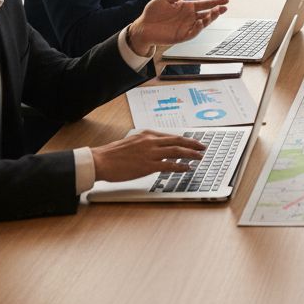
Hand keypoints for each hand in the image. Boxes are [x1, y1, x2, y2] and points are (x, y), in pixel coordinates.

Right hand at [90, 130, 205, 181]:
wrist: (101, 161)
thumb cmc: (112, 155)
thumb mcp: (131, 143)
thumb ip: (145, 144)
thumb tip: (155, 149)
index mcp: (147, 134)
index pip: (170, 136)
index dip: (183, 139)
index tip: (192, 142)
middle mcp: (151, 141)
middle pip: (177, 140)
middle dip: (192, 144)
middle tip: (202, 147)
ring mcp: (150, 153)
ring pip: (177, 151)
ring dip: (191, 154)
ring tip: (199, 157)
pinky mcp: (148, 165)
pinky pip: (169, 165)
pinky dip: (180, 166)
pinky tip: (187, 168)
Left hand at [127, 0, 227, 54]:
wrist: (143, 26)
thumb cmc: (153, 11)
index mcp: (187, 7)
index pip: (204, 4)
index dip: (215, 2)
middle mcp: (190, 17)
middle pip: (207, 14)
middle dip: (216, 11)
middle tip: (224, 7)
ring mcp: (187, 27)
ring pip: (203, 23)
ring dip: (210, 19)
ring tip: (215, 12)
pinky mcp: (182, 36)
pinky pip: (193, 32)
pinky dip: (198, 28)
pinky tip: (201, 22)